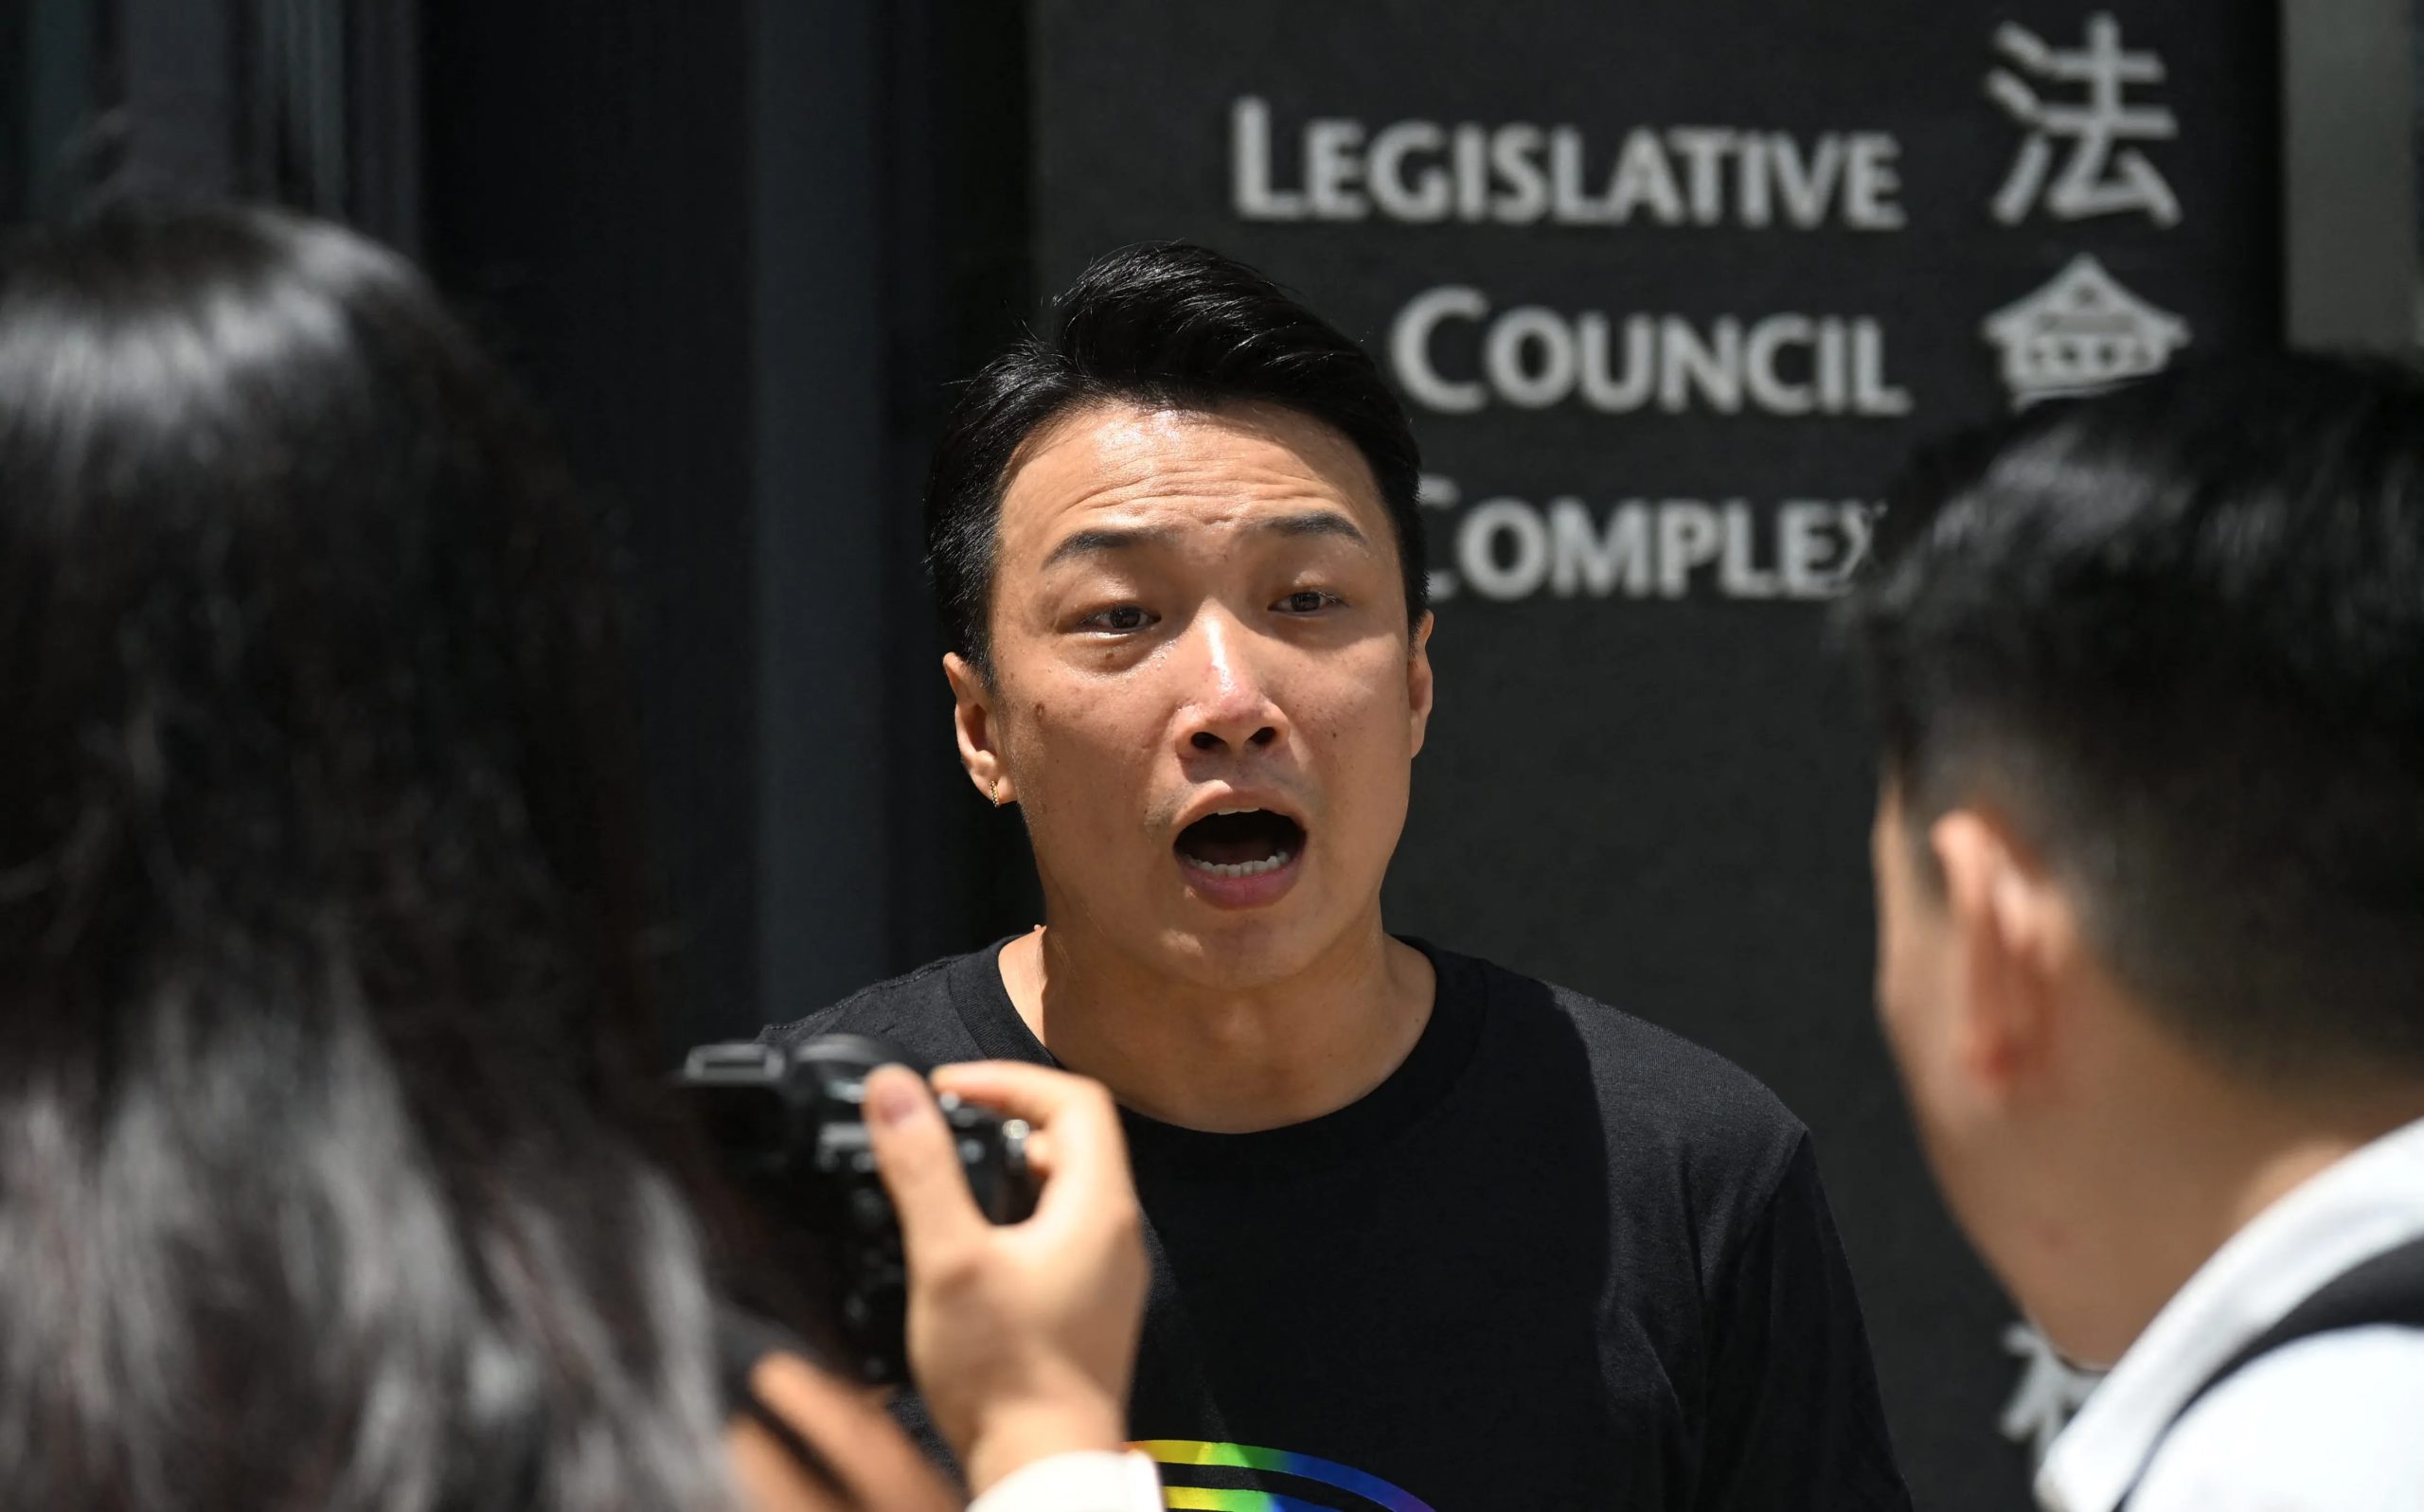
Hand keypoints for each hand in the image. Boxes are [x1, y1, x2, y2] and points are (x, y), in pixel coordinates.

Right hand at [863, 1061, 1146, 1493]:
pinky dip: (1011, 1216)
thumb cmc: (1006, 1375)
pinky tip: (964, 1243)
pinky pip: (1055, 1232)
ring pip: (1060, 1188)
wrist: (1041, 1467)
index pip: (1073, 1099)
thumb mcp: (949, 1260)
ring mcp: (1105, 1272)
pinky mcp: (1086, 1305)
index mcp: (1099, 1206)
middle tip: (939, 1128)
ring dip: (1003, 1170)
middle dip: (1001, 1121)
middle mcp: (1114, 1232)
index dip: (1008, 1080)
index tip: (948, 1087)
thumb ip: (922, 1170)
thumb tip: (895, 1089)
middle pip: (1070, 1139)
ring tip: (942, 1181)